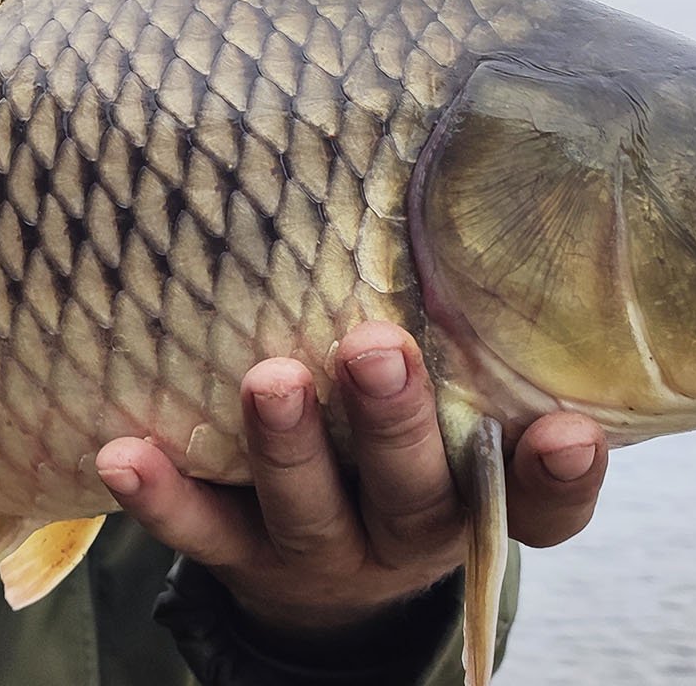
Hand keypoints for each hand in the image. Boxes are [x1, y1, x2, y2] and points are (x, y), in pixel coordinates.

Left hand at [94, 321, 607, 635]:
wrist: (329, 566)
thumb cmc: (405, 431)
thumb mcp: (459, 388)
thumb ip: (474, 312)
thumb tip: (466, 129)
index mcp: (480, 489)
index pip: (543, 502)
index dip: (560, 476)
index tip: (570, 430)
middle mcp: (409, 527)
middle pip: (415, 491)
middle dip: (394, 422)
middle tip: (374, 348)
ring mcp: (324, 548)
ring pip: (309, 511)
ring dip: (285, 447)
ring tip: (267, 380)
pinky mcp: (241, 556)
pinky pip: (201, 532)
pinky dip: (162, 499)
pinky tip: (124, 452)